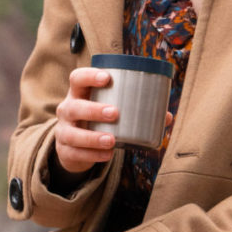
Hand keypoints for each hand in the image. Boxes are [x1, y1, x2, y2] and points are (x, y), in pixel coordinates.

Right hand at [53, 65, 173, 175]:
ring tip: (111, 140)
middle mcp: (67, 110)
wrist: (75, 146)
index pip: (77, 78)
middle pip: (74, 107)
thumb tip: (167, 116)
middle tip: (115, 113)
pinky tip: (107, 155)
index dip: (90, 76)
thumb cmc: (97, 120)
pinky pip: (75, 153)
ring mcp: (63, 131)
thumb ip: (136, 110)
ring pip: (72, 134)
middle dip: (94, 109)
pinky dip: (92, 155)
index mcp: (79, 93)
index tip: (108, 78)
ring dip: (92, 137)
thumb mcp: (109, 110)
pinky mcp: (64, 151)